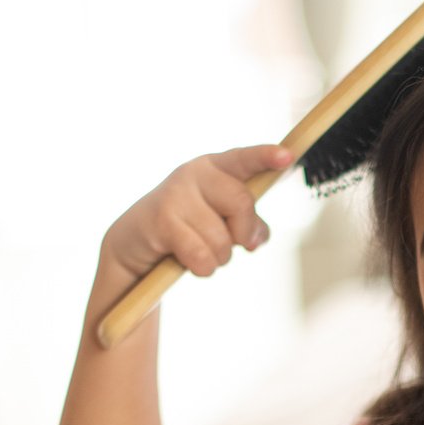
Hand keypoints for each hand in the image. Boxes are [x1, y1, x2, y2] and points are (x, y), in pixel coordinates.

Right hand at [100, 144, 292, 280]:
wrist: (136, 240)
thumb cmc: (188, 226)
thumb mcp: (222, 219)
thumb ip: (249, 224)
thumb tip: (257, 237)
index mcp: (215, 167)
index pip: (244, 159)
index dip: (265, 157)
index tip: (287, 157)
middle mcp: (194, 173)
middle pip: (242, 203)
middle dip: (242, 232)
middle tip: (232, 242)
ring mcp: (175, 195)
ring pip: (222, 239)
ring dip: (219, 257)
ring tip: (200, 249)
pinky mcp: (162, 220)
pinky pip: (202, 256)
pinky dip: (203, 268)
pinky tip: (188, 261)